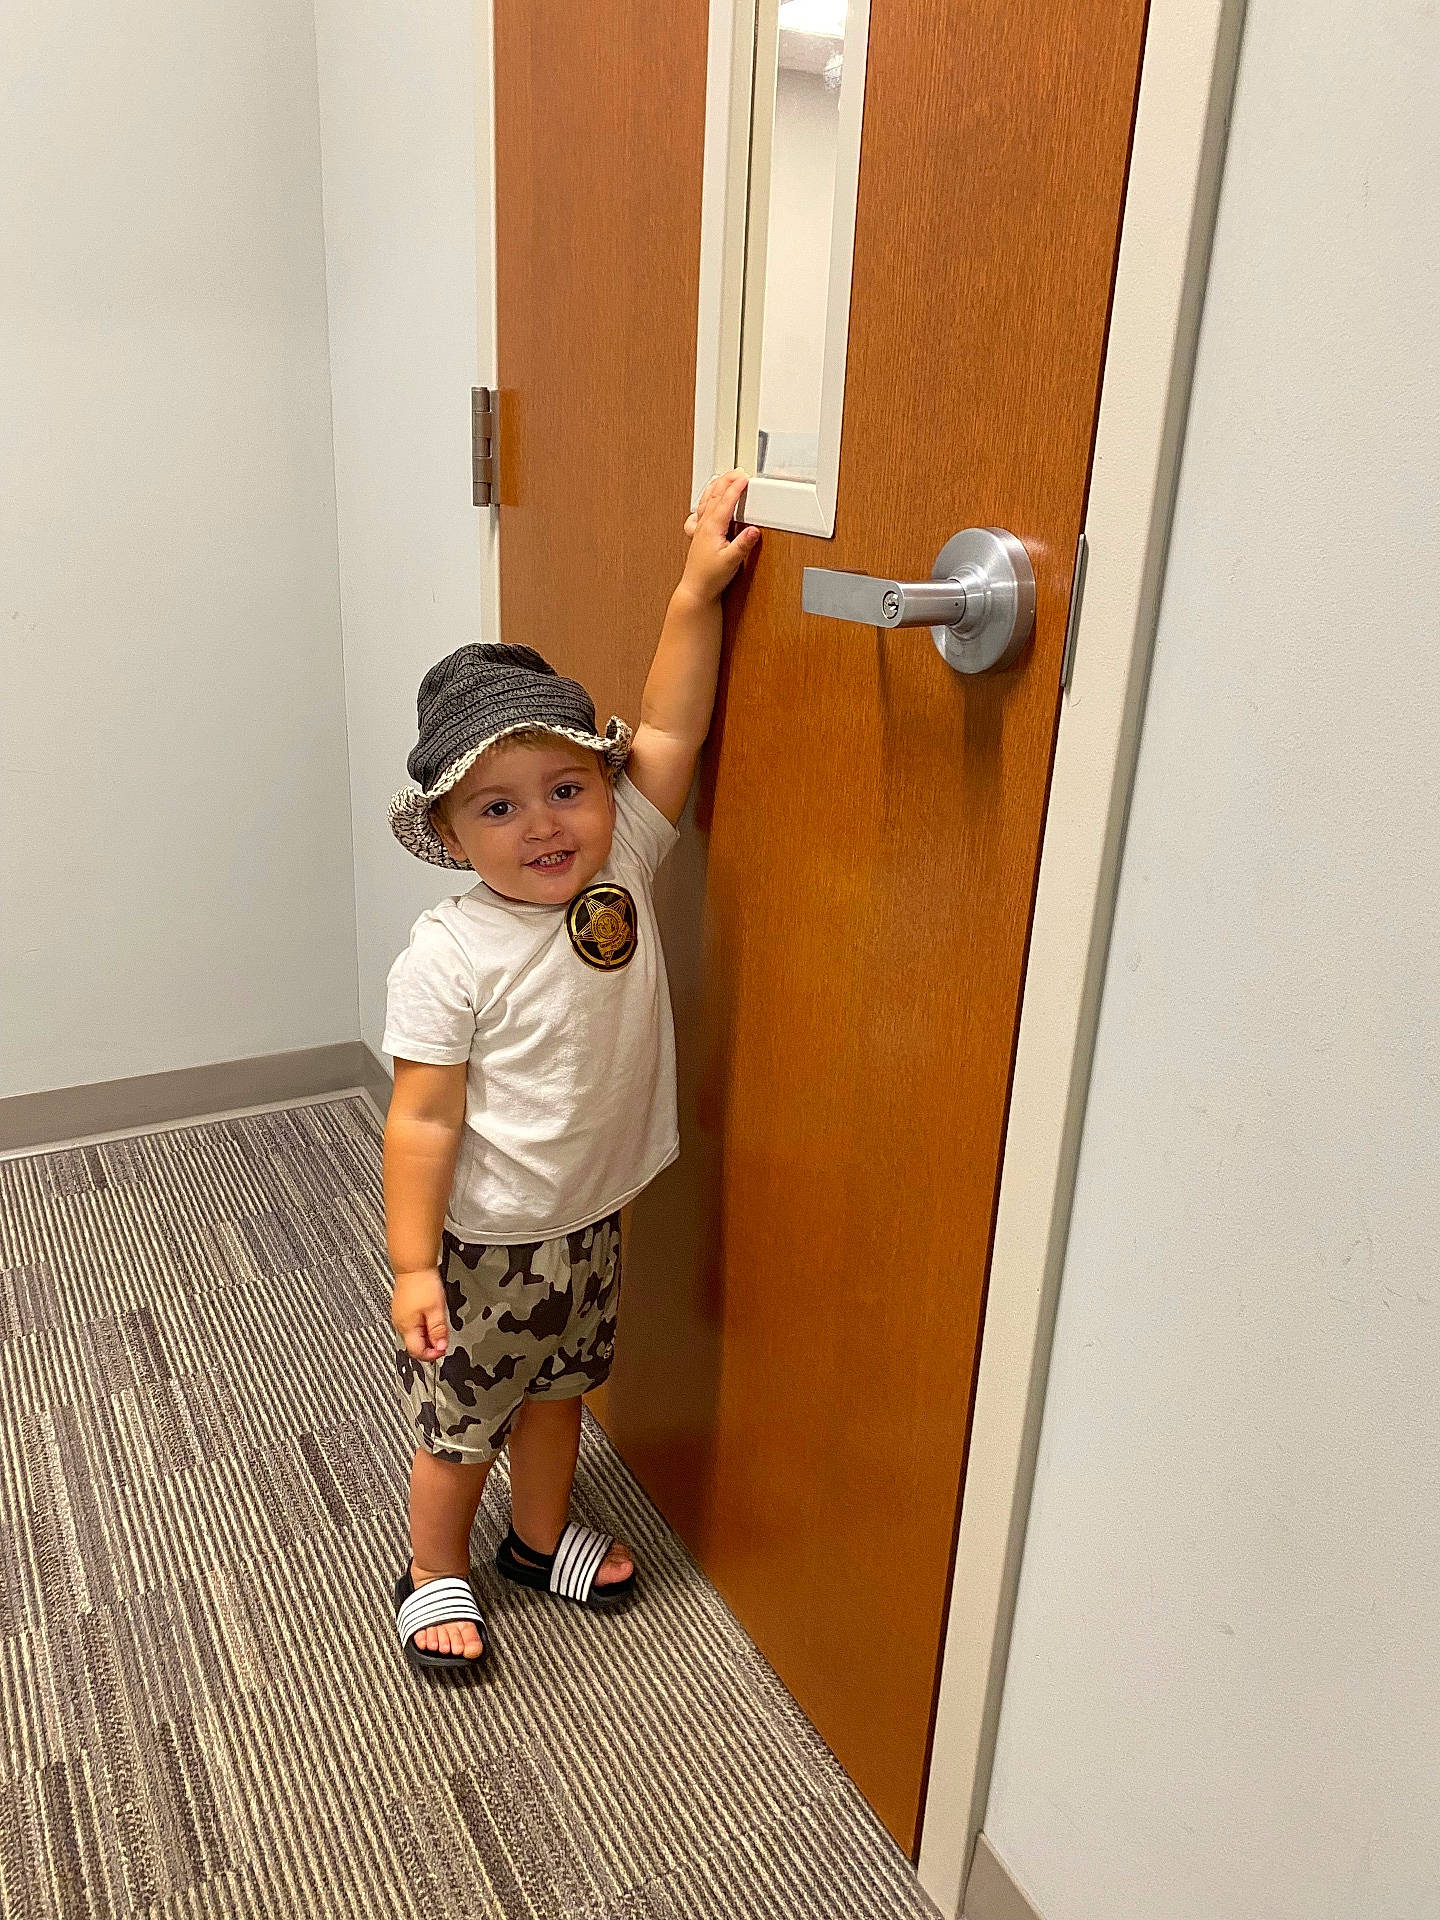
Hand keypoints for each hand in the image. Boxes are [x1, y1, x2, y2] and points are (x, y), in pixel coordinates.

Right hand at [390, 1267, 448, 1361]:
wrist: (413, 1265)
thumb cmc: (422, 1284)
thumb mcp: (436, 1309)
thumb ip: (439, 1330)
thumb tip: (441, 1347)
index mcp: (407, 1327)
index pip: (417, 1352)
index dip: (432, 1355)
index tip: (443, 1349)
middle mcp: (400, 1323)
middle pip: (415, 1344)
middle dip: (431, 1345)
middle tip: (444, 1338)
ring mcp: (400, 1315)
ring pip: (414, 1334)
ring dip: (428, 1335)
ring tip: (439, 1324)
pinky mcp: (403, 1308)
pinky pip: (413, 1324)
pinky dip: (423, 1325)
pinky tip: (431, 1316)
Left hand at [678, 469, 760, 605]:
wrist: (696, 589)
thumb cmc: (710, 577)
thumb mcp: (731, 561)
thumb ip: (743, 544)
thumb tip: (754, 530)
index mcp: (712, 528)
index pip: (725, 501)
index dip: (736, 488)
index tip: (745, 478)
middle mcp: (704, 525)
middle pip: (715, 495)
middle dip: (727, 480)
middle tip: (738, 471)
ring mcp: (700, 528)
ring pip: (707, 499)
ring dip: (717, 486)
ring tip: (725, 477)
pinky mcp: (698, 534)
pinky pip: (700, 510)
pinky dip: (705, 500)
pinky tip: (706, 500)